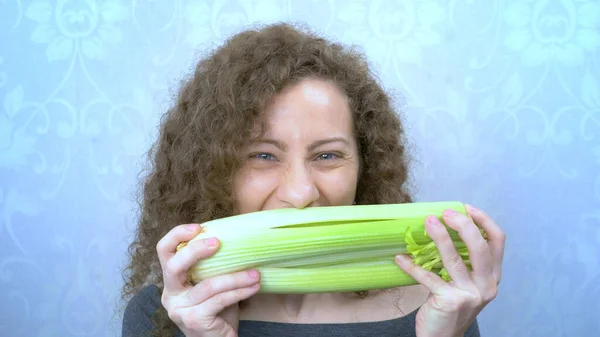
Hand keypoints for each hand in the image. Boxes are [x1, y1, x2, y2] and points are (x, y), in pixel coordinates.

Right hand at [157, 224, 260, 336]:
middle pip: (174, 265)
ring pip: (208, 285)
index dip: (177, 235)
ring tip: (255, 273)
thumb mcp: (213, 283)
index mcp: (172, 281)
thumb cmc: (218, 310)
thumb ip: (214, 265)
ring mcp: (179, 309)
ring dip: (235, 277)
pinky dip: (239, 291)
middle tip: (218, 243)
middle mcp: (169, 294)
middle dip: (196, 250)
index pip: (164, 251)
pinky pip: (219, 300)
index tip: (198, 226)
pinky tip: (254, 287)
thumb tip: (235, 236)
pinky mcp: (193, 320)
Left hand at [395, 204, 504, 336]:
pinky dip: (412, 266)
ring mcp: (470, 294)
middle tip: (445, 214)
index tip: (467, 208)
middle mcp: (487, 285)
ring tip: (428, 222)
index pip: (497, 242)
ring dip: (439, 237)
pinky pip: (428, 277)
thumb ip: (463, 261)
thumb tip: (442, 228)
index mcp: (493, 277)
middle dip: (463, 225)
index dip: (484, 221)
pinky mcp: (450, 301)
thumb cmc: (452, 306)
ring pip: (455, 259)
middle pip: (480, 247)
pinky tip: (401, 258)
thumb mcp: (466, 284)